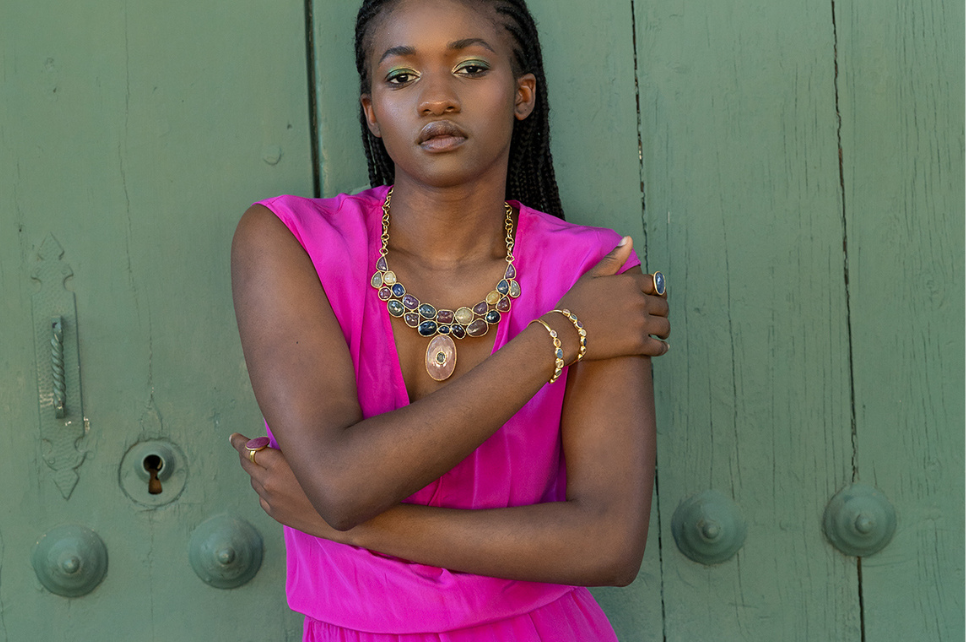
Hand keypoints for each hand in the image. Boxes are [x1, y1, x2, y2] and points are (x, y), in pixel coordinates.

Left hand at [229, 433, 348, 541]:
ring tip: (266, 467)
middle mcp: (270, 483)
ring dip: (257, 472)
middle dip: (244, 454)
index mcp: (277, 465)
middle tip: (241, 446)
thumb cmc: (333, 478)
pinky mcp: (276, 514)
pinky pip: (263, 498)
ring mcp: (272, 500)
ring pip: (255, 482)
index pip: (250, 450)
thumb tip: (275, 444)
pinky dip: (265, 489)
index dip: (240, 442)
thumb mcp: (310, 458)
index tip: (234, 437)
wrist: (342, 515)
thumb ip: (290, 451)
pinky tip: (276, 486)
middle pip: (248, 465)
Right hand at [555, 237, 669, 359]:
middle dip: (662, 310)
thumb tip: (628, 239)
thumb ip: (614, 258)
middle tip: (658, 316)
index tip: (656, 297)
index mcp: (630, 283)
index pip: (655, 284)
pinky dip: (662, 348)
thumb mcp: (592, 276)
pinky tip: (660, 347)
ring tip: (660, 333)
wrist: (565, 332)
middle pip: (663, 305)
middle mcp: (639, 301)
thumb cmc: (575, 303)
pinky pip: (659, 347)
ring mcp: (640, 323)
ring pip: (664, 325)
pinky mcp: (638, 344)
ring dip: (664, 329)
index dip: (657, 291)